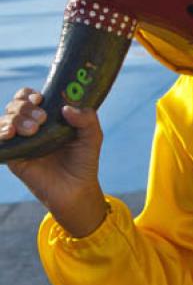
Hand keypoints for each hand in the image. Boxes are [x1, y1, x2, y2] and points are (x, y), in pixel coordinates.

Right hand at [0, 88, 107, 236]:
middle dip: (24, 107)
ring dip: (15, 118)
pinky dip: (1, 132)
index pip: (29, 98)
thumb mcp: (92, 137)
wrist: (76, 190)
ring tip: (33, 130)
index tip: (39, 98)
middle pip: (15, 105)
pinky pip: (0, 141)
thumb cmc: (83, 161)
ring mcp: (21, 141)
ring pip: (5, 120)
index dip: (29, 95)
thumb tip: (67, 108)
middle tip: (41, 119)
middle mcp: (31, 126)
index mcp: (47, 117)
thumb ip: (87, 119)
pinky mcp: (14, 157)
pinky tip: (11, 133)